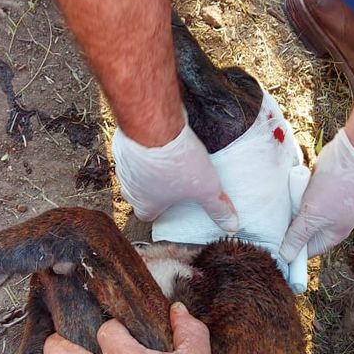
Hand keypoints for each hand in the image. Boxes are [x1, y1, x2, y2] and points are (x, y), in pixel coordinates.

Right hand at [112, 114, 238, 231]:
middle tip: (173, 178)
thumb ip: (218, 208)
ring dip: (147, 167)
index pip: (146, 216)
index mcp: (146, 204)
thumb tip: (231, 226)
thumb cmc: (176, 162)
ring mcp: (123, 166)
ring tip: (168, 157)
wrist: (154, 128)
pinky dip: (142, 148)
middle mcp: (130, 188)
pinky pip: (131, 151)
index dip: (158, 211)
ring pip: (134, 172)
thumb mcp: (206, 188)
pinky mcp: (121, 145)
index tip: (171, 203)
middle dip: (153, 188)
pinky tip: (158, 140)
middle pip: (139, 194)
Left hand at [279, 128, 353, 261]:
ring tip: (284, 200)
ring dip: (291, 206)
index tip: (272, 248)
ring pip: (299, 211)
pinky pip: (301, 195)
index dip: (290, 250)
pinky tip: (289, 187)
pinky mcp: (318, 188)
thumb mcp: (314, 217)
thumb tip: (285, 257)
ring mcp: (324, 204)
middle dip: (288, 225)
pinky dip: (295, 191)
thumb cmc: (338, 188)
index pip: (306, 251)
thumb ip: (298, 236)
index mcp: (332, 234)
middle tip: (273, 221)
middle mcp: (329, 222)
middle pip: (300, 231)